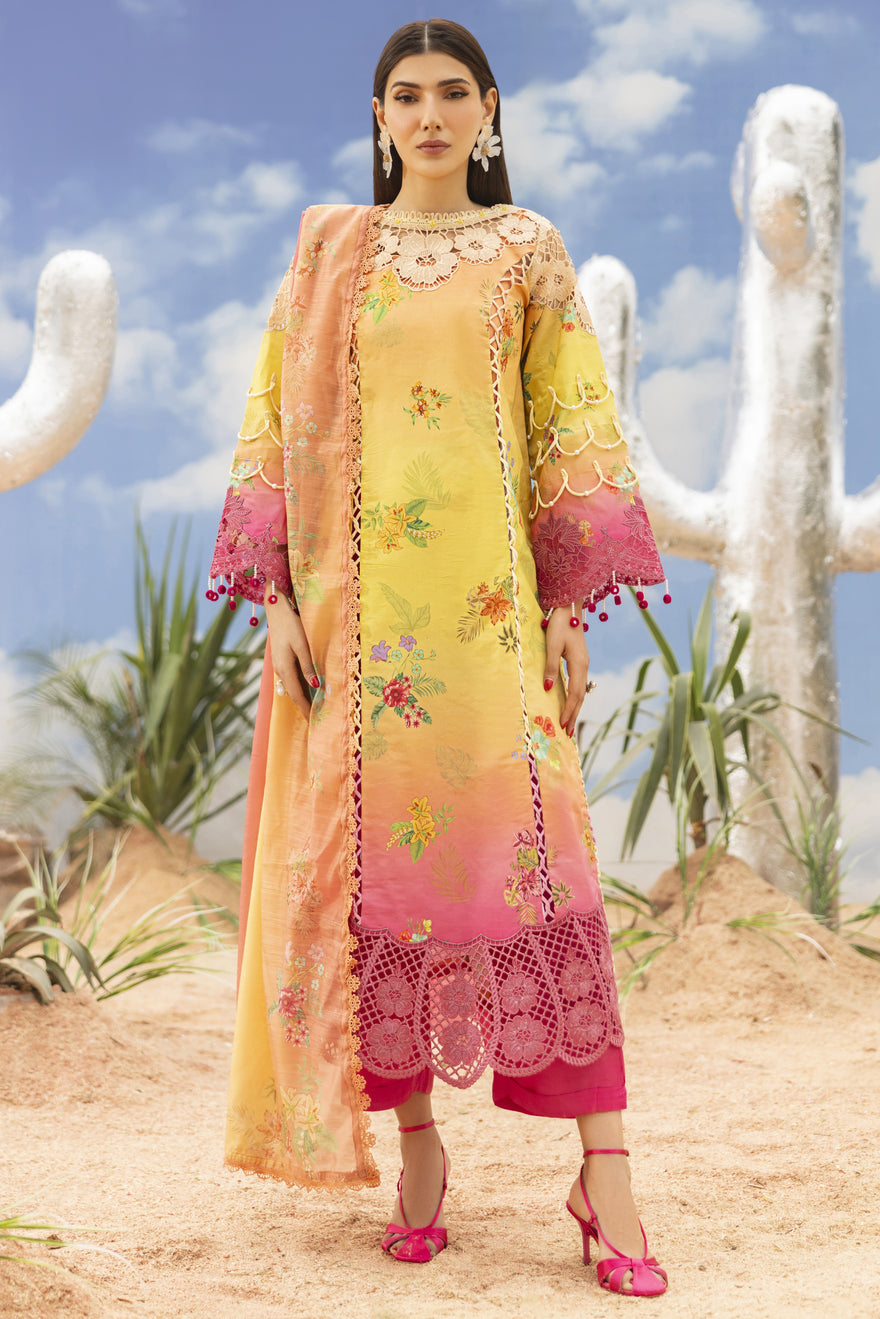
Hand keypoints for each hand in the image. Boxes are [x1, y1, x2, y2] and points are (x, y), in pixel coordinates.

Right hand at [264, 586, 318, 719]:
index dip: (306, 710)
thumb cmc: (292, 624)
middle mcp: (280, 670)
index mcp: (285, 668)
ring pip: (292, 687)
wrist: (277, 610)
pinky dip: (300, 688)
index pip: (297, 695)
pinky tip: (309, 691)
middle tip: (316, 722)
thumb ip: (308, 666)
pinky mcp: (282, 660)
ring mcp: (280, 665)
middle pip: (293, 694)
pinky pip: (292, 679)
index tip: (314, 723)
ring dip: (302, 699)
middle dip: (304, 708)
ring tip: (314, 710)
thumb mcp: (302, 645)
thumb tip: (315, 687)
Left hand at [543, 608, 590, 737]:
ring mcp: (583, 663)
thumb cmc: (559, 624)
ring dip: (575, 708)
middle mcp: (584, 666)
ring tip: (570, 723)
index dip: (568, 710)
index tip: (562, 724)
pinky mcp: (579, 660)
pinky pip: (578, 684)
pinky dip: (575, 697)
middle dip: (574, 715)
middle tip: (569, 733)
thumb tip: (549, 690)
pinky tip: (570, 702)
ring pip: (581, 691)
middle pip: (580, 696)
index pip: (575, 693)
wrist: (569, 607)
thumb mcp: (552, 646)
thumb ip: (551, 667)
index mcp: (579, 664)